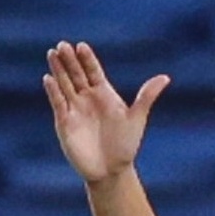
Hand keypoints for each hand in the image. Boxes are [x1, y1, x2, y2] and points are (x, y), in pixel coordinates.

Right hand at [43, 40, 169, 183]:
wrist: (112, 170)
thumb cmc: (126, 144)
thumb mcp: (137, 118)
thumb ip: (147, 97)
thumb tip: (166, 77)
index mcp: (104, 93)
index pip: (93, 70)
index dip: (87, 58)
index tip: (81, 46)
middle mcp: (87, 97)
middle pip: (76, 73)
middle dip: (69, 60)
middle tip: (63, 45)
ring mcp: (74, 108)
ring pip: (64, 84)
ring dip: (58, 70)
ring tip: (52, 53)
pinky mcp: (64, 121)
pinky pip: (58, 103)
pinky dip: (53, 91)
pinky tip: (49, 78)